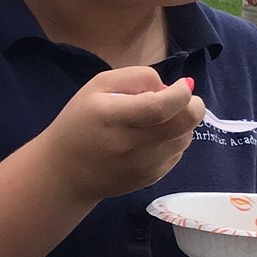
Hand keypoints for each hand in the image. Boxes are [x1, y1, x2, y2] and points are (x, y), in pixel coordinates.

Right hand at [38, 67, 203, 207]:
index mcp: (113, 117)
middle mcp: (130, 145)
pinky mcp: (150, 179)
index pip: (161, 107)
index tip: (182, 85)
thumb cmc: (78, 123)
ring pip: (185, 139)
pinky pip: (177, 155)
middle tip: (183, 100)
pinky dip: (173, 142)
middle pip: (183, 125)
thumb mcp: (97, 87)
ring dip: (182, 125)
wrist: (64, 172)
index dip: (181, 93)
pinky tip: (153, 138)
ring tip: (161, 120)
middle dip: (193, 107)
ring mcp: (142, 166)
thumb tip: (169, 86)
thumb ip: (135, 77)